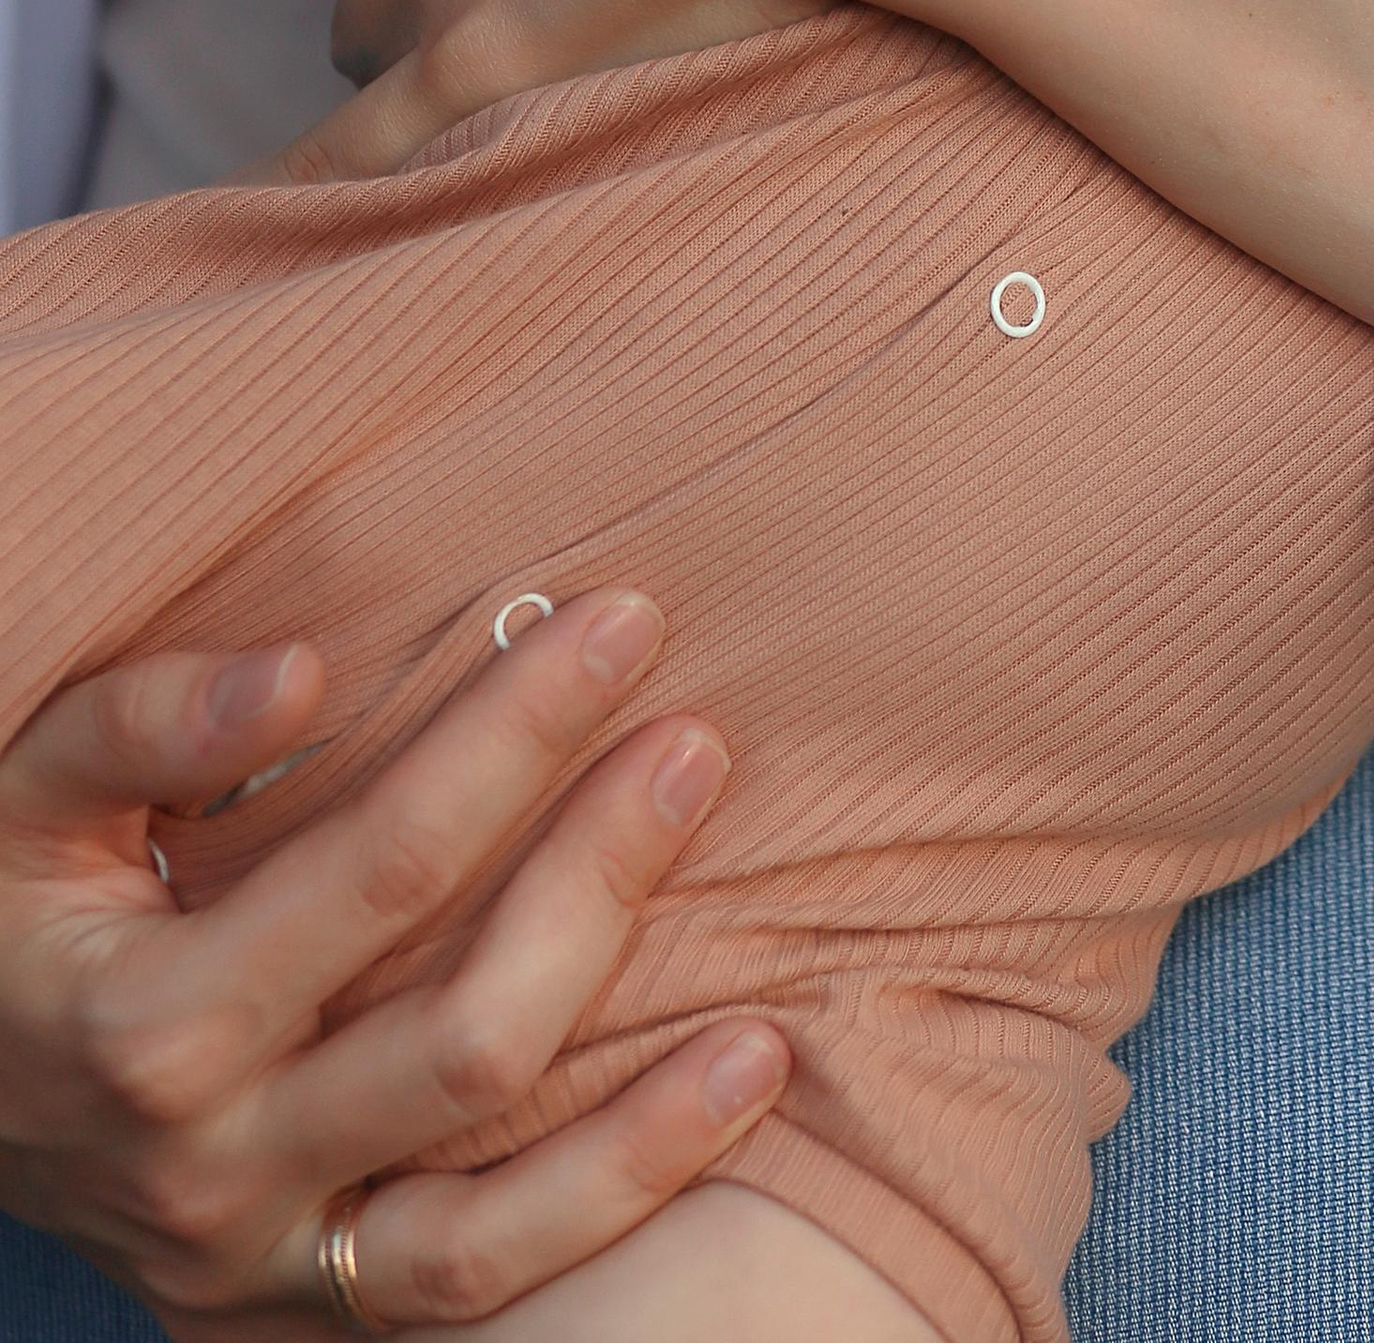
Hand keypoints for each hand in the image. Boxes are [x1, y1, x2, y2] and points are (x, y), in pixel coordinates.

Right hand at [0, 589, 789, 1327]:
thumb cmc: (3, 909)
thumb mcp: (20, 796)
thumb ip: (143, 724)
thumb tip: (296, 675)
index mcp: (153, 1021)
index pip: (386, 867)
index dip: (515, 740)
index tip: (620, 625)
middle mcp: (216, 1162)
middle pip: (464, 1032)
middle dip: (602, 877)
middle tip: (698, 743)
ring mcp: (265, 1255)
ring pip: (488, 1220)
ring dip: (646, 1113)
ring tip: (770, 1008)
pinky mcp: (304, 1303)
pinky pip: (479, 1287)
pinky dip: (617, 1203)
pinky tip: (731, 1097)